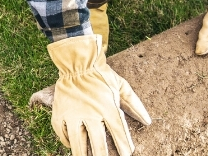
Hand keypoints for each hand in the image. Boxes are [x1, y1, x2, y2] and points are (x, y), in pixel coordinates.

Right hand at [48, 35, 150, 155]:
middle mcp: (90, 113)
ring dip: (82, 154)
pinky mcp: (59, 112)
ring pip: (78, 142)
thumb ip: (134, 103)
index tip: (127, 155)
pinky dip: (66, 141)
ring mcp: (73, 114)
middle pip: (98, 143)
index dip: (123, 146)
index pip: (118, 133)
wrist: (76, 62)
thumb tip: (147, 121)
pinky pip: (62, 133)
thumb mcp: (121, 86)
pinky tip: (72, 145)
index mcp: (107, 107)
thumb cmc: (100, 74)